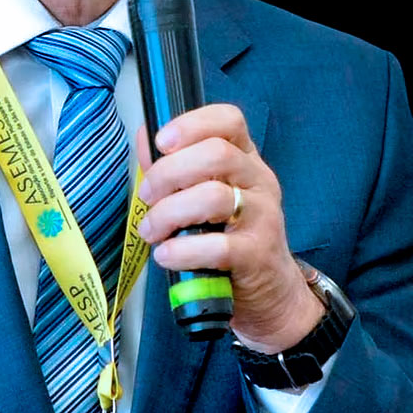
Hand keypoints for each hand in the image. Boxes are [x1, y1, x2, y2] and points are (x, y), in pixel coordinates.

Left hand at [135, 103, 323, 352]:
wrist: (269, 291)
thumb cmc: (229, 235)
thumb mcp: (204, 194)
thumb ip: (174, 165)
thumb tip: (143, 135)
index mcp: (245, 157)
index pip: (230, 120)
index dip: (192, 124)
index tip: (160, 141)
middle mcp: (258, 180)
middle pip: (217, 154)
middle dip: (170, 172)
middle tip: (146, 195)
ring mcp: (263, 216)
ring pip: (214, 197)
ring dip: (170, 213)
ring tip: (150, 230)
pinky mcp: (258, 254)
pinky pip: (218, 246)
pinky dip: (183, 250)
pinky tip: (166, 255)